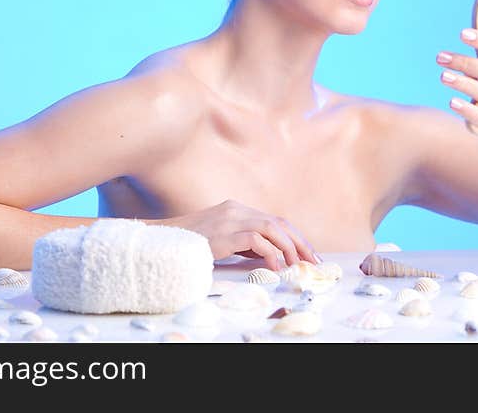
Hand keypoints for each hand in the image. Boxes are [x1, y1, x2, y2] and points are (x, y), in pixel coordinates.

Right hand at [161, 199, 319, 270]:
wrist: (165, 242)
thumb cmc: (191, 244)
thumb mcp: (223, 241)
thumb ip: (245, 243)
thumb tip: (271, 257)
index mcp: (237, 209)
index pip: (274, 220)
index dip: (294, 236)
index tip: (306, 253)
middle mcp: (236, 210)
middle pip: (279, 222)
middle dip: (299, 242)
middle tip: (312, 261)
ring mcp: (231, 219)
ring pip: (272, 228)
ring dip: (289, 248)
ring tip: (296, 265)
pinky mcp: (225, 233)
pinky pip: (257, 241)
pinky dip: (270, 254)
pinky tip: (275, 267)